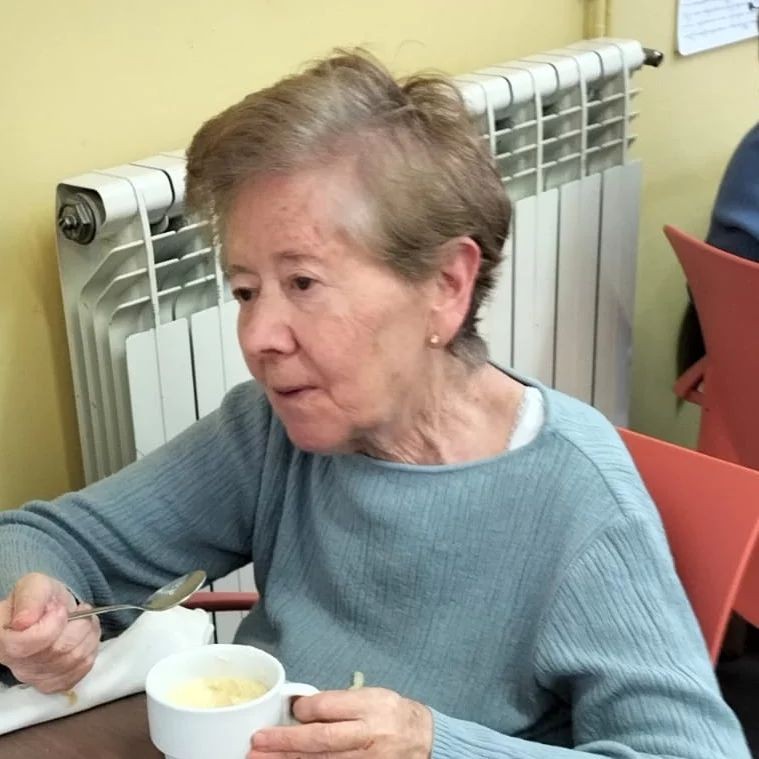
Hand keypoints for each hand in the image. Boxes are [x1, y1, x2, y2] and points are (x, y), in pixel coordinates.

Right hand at [0, 572, 99, 692]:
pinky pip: (80, 670)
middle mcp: (12, 662)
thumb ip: (30, 598)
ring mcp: (32, 676)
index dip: (52, 625)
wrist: (50, 611)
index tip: (61, 609)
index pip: (26, 644)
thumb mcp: (34, 585)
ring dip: (89, 635)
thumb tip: (24, 621)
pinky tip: (85, 637)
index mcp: (1, 638)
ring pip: (73, 660)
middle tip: (81, 610)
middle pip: (57, 652)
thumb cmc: (40, 598)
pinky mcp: (52, 683)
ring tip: (86, 620)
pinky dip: (91, 649)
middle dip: (79, 625)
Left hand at [247, 687, 432, 758]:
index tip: (289, 711)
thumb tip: (300, 709)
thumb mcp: (371, 696)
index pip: (329, 708)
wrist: (424, 740)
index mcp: (370, 706)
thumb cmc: (391, 713)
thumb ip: (339, 702)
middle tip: (257, 742)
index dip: (304, 710)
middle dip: (285, 742)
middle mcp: (369, 734)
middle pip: (321, 740)